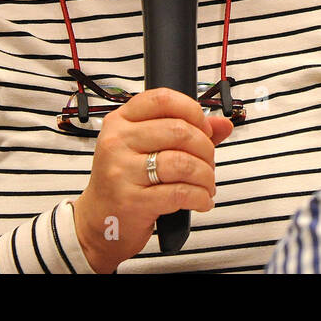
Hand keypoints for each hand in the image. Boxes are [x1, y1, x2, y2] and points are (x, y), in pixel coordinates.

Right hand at [72, 89, 232, 273]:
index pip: (162, 99)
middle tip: (209, 163)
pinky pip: (180, 192)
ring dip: (206, 175)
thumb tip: (223, 124)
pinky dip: (200, 197)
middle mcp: (118, 142)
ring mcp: (122, 171)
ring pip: (183, 162)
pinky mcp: (132, 201)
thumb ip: (185, 132)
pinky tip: (201, 200)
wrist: (98, 222)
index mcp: (120, 121)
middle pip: (179, 130)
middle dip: (206, 148)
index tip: (205, 128)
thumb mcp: (145, 149)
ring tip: (206, 184)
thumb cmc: (126, 181)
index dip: (193, 111)